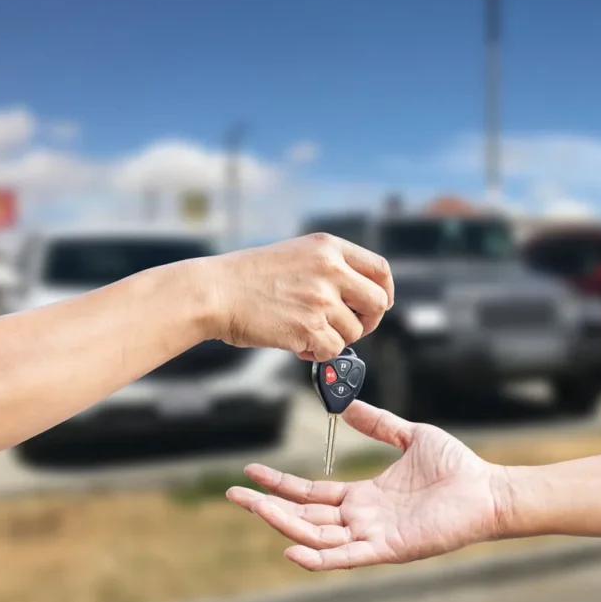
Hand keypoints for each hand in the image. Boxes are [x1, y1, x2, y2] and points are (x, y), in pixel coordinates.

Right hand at [207, 233, 393, 361]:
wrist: (215, 292)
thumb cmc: (248, 277)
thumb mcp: (296, 254)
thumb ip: (330, 268)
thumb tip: (359, 297)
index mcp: (328, 247)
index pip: (379, 269)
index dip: (385, 291)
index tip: (379, 304)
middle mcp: (330, 269)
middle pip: (376, 302)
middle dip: (367, 321)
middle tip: (349, 328)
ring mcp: (321, 299)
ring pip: (353, 331)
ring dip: (334, 338)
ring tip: (307, 332)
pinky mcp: (310, 327)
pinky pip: (333, 350)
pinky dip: (319, 354)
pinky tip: (299, 345)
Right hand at [227, 401, 507, 569]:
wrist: (487, 489)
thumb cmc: (456, 466)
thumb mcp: (409, 435)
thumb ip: (378, 423)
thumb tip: (348, 406)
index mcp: (363, 496)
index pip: (311, 494)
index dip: (281, 483)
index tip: (252, 471)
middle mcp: (362, 519)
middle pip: (304, 516)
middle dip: (268, 505)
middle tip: (235, 493)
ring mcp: (373, 536)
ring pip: (317, 535)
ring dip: (284, 524)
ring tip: (255, 507)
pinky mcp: (389, 549)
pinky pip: (346, 557)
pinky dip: (318, 557)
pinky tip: (291, 548)